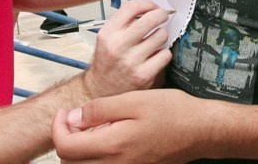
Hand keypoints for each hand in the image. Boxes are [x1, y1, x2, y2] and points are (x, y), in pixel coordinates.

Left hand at [53, 89, 197, 162]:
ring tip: (95, 127)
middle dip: (66, 139)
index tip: (65, 113)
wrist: (200, 130)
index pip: (65, 147)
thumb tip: (73, 117)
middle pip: (70, 162)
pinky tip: (109, 138)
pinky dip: (96, 156)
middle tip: (77, 119)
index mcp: (112, 146)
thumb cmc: (171, 112)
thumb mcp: (133, 100)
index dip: (58, 128)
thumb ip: (99, 110)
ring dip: (80, 149)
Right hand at [82, 0, 171, 98]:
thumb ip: (123, 23)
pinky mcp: (144, 76)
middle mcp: (118, 46)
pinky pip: (165, 55)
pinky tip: (156, 55)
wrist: (101, 90)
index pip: (132, 7)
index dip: (147, 4)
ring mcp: (131, 61)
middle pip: (150, 19)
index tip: (153, 7)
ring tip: (155, 40)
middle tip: (163, 16)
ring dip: (161, 36)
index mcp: (108, 33)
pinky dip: (163, 53)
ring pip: (161, 36)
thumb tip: (148, 9)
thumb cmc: (107, 62)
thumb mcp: (107, 38)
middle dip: (161, 14)